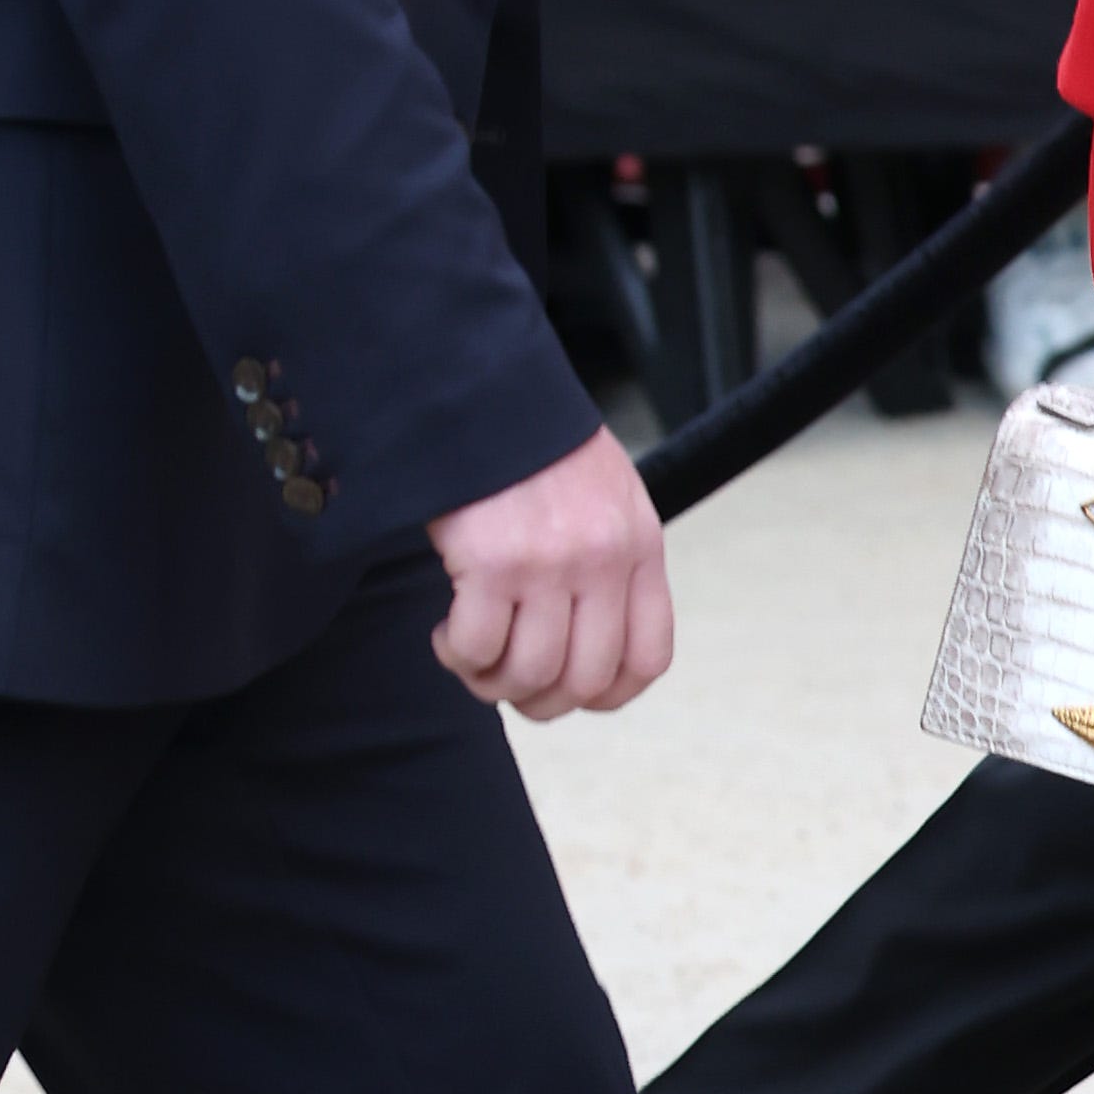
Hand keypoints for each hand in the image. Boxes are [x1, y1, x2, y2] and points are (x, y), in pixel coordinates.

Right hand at [428, 428, 673, 718]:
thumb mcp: (608, 498)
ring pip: (527, 674)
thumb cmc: (538, 449)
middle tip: (506, 681)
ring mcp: (550, 563)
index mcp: (641, 547)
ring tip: (471, 654)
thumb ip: (611, 563)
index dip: (607, 695)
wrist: (485, 392)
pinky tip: (446, 630)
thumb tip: (585, 646)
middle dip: (540, 701)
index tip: (572, 694)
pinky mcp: (491, 561)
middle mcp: (604, 560)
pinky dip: (456, 655)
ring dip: (490, 681)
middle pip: (583, 681)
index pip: (647, 659)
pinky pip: (474, 648)